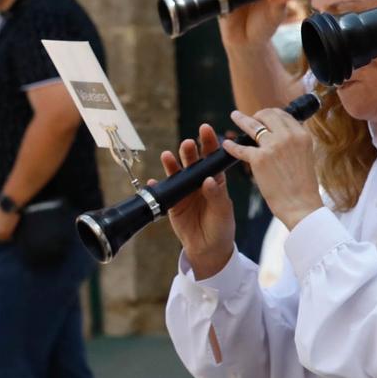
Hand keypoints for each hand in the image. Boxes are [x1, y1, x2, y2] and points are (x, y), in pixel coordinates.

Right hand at [160, 124, 235, 277]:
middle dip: (189, 151)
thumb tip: (208, 180)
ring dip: (171, 164)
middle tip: (188, 143)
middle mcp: (198, 182)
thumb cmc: (221, 226)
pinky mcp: (172, 203)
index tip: (205, 129)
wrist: (208, 248)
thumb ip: (216, 195)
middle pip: (192, 162)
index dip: (209, 143)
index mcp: (215, 180)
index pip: (211, 158)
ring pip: (176, 174)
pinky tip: (153, 182)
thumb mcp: (222, 210)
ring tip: (168, 156)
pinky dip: (157, 187)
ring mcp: (184, 191)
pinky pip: (163, 192)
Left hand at [221, 104, 324, 229]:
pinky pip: (241, 148)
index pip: (283, 115)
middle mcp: (289, 136)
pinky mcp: (259, 159)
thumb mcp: (306, 157)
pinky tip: (226, 144)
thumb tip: (282, 137)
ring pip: (252, 125)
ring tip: (234, 116)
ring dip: (241, 119)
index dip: (271, 115)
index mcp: (302, 135)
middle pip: (268, 115)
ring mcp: (273, 146)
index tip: (263, 118)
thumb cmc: (303, 187)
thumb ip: (295, 144)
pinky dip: (232, 146)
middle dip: (257, 115)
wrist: (301, 205)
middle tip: (250, 119)